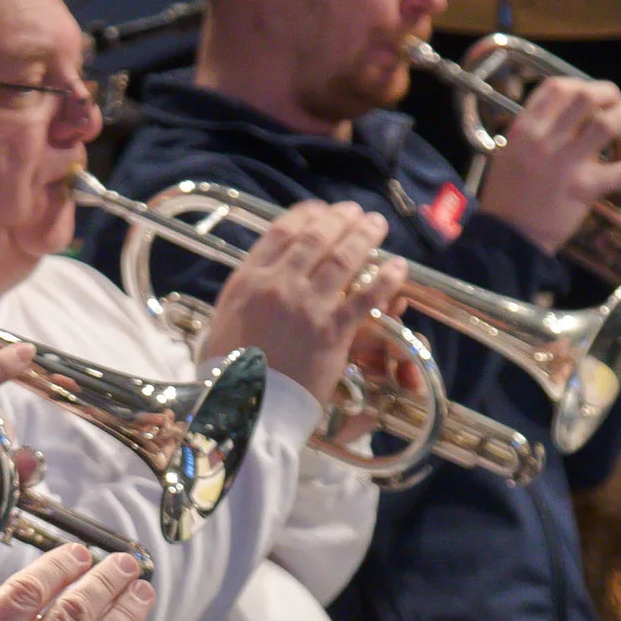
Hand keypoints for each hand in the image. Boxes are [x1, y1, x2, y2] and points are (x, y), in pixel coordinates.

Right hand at [202, 199, 402, 411]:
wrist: (242, 409)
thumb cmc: (228, 373)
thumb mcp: (223, 323)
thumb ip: (244, 297)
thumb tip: (259, 280)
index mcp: (247, 282)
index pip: (281, 232)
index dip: (307, 215)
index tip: (321, 211)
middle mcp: (277, 286)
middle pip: (316, 238)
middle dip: (341, 219)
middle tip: (356, 213)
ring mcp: (306, 307)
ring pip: (343, 258)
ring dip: (365, 236)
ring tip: (377, 226)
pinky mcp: (331, 332)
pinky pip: (366, 296)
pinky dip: (385, 278)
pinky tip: (397, 266)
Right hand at [473, 65, 620, 255]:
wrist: (507, 240)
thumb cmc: (506, 199)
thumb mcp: (509, 154)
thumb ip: (532, 133)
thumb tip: (560, 116)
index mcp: (524, 129)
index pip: (557, 87)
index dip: (581, 84)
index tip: (592, 96)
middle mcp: (544, 140)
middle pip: (587, 96)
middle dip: (611, 94)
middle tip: (619, 104)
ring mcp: (566, 163)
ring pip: (609, 123)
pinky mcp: (584, 188)